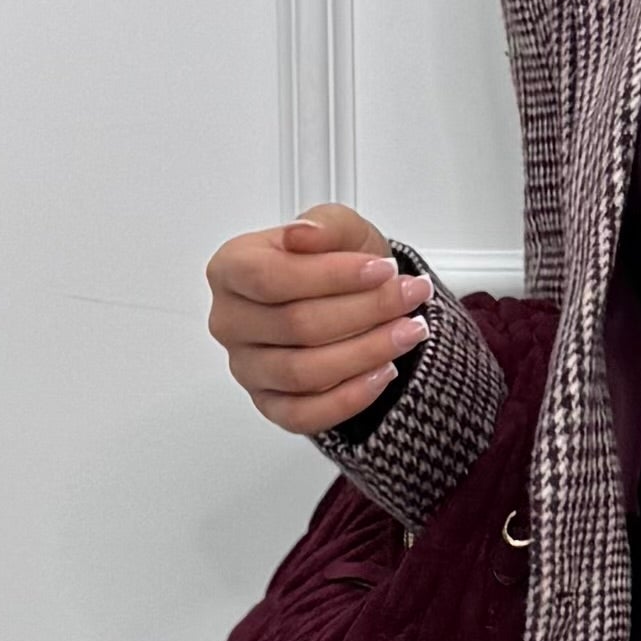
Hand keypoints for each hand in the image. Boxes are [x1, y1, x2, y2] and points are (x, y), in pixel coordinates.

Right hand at [205, 205, 432, 434]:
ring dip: (367, 352)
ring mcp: (247, 367)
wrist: (348, 297)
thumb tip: (304, 234)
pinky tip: (383, 372)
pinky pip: (304, 414)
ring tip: (407, 332)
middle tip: (410, 297)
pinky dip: (350, 397)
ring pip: (304, 371)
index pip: (270, 277)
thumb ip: (323, 226)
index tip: (384, 269)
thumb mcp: (338, 228)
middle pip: (296, 325)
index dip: (333, 276)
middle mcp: (230, 321)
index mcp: (231, 269)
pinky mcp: (270, 404)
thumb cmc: (333, 262)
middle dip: (365, 310)